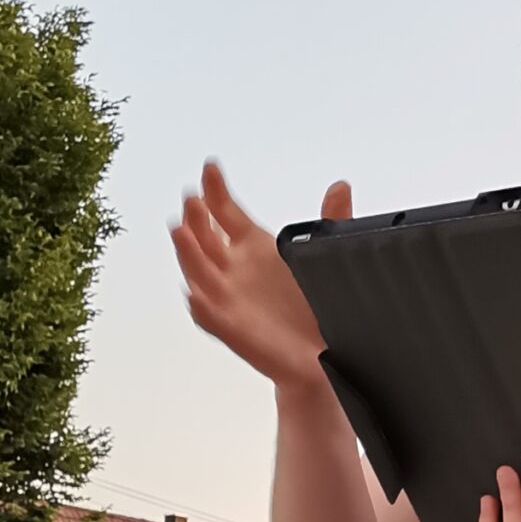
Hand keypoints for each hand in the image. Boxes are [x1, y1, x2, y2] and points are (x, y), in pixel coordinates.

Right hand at [172, 161, 348, 393]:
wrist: (320, 353)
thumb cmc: (312, 304)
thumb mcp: (322, 255)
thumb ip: (331, 220)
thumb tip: (339, 187)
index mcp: (253, 246)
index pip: (225, 212)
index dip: (216, 191)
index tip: (210, 168)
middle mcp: (234, 270)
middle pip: (205, 239)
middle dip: (197, 218)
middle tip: (193, 198)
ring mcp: (229, 299)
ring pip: (200, 274)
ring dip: (189, 254)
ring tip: (181, 232)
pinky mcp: (235, 331)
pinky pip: (213, 320)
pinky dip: (203, 309)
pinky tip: (196, 297)